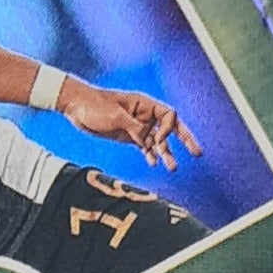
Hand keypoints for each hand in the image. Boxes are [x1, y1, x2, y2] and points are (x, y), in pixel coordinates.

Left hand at [55, 78, 201, 171]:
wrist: (75, 106)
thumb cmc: (94, 105)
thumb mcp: (115, 116)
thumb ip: (134, 128)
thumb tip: (148, 141)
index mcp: (144, 104)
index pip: (169, 116)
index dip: (169, 130)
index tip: (158, 140)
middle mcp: (144, 115)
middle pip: (171, 128)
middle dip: (184, 140)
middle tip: (197, 153)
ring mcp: (136, 126)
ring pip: (157, 141)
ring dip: (166, 153)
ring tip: (173, 167)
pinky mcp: (127, 136)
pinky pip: (144, 147)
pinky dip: (150, 155)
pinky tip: (154, 163)